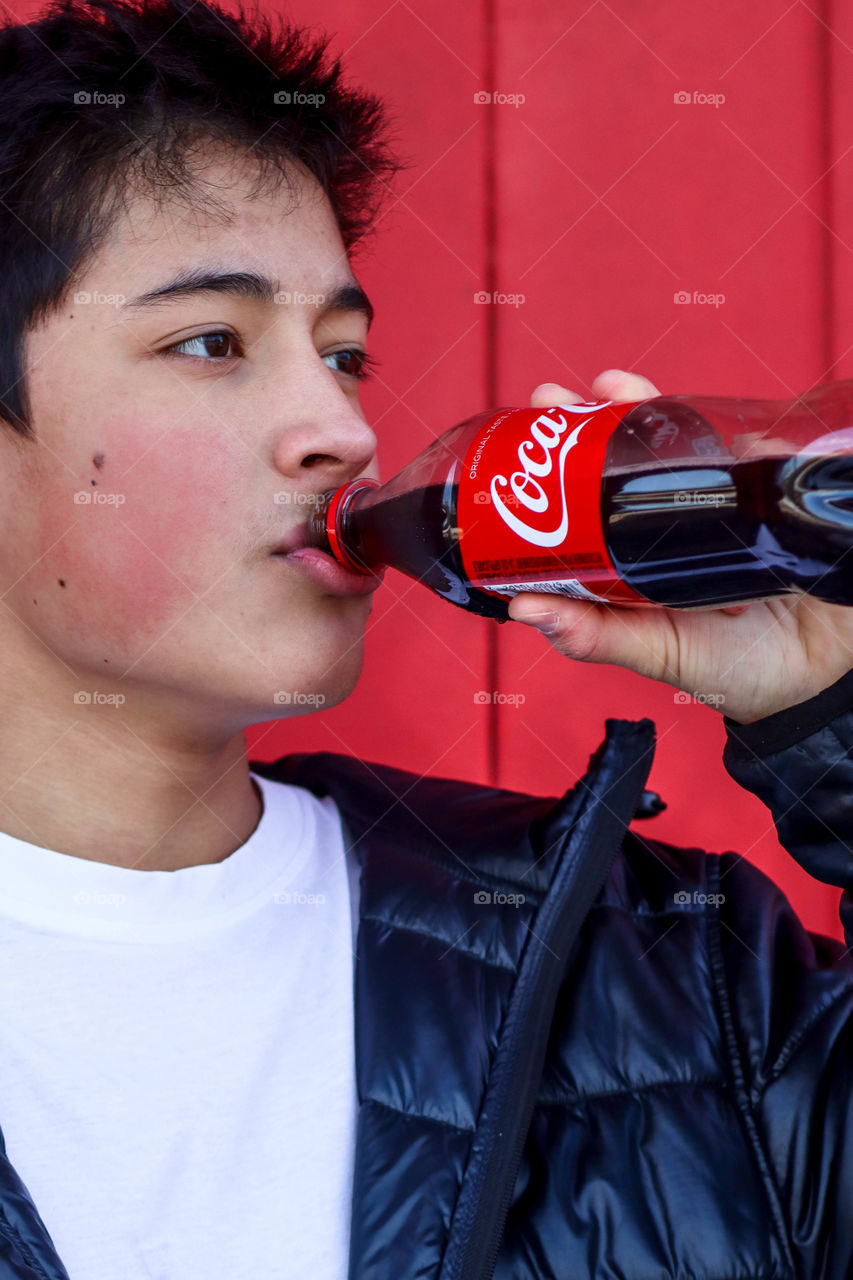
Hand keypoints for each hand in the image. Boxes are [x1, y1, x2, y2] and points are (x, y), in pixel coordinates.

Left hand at [507, 370, 852, 723]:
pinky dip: (722, 422)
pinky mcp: (763, 490)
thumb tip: (522, 609)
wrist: (830, 670)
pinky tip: (701, 410)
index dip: (549, 467)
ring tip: (612, 387)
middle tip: (550, 396)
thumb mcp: (660, 654)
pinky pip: (740, 445)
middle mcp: (667, 522)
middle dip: (582, 420)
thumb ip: (599, 637)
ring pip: (670, 441)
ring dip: (637, 406)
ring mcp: (715, 502)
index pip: (581, 502)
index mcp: (631, 559)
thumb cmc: (737, 671)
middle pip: (617, 459)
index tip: (514, 438)